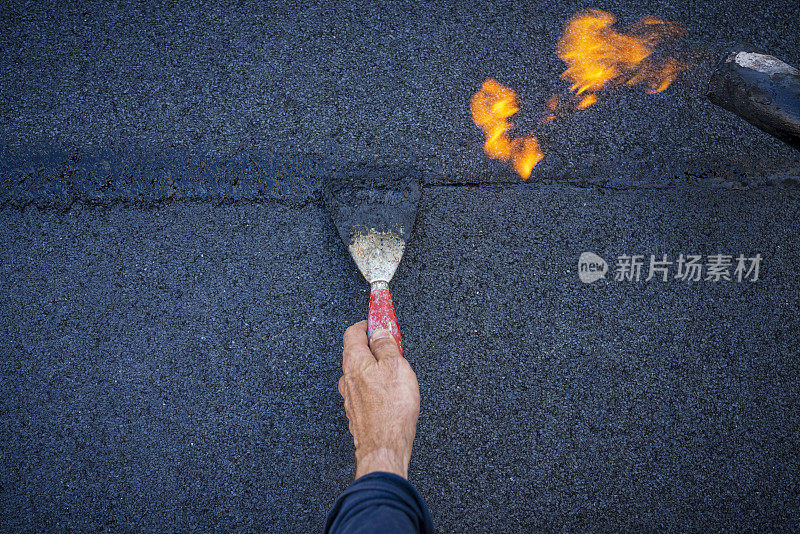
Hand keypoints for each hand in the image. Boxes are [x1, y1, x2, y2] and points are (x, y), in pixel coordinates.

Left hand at [338, 321, 419, 479]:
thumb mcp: (396, 365)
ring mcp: (350, 398)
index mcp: (354, 362)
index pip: (353, 332)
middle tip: (391, 345)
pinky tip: (389, 393)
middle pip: (356, 353)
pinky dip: (375, 385)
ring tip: (395, 371)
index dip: (366, 323)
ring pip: (360, 374)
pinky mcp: (357, 413)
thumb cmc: (391, 409)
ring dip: (375, 367)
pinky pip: (364, 391)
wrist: (385, 446)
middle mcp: (347, 378)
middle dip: (373, 346)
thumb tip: (380, 331)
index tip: (378, 321)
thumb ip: (387, 345)